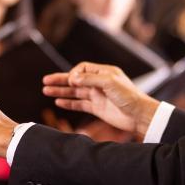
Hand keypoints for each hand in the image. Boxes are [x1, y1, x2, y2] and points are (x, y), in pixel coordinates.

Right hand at [42, 62, 159, 136]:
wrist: (139, 115)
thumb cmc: (129, 96)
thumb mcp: (110, 83)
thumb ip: (90, 79)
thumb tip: (72, 77)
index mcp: (104, 73)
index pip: (82, 68)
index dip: (73, 73)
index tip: (71, 81)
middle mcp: (99, 83)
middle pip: (75, 79)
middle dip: (60, 80)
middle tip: (45, 81)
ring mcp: (97, 96)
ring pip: (75, 92)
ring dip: (61, 91)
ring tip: (45, 91)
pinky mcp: (97, 108)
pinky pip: (79, 104)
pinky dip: (68, 103)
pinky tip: (58, 103)